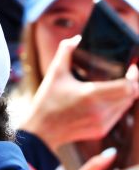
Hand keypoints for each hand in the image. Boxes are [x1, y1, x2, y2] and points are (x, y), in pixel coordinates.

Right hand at [21, 36, 138, 151]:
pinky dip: (118, 105)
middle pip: (132, 95)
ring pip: (127, 105)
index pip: (128, 86)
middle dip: (133, 83)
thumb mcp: (54, 74)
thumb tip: (76, 38)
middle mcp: (100, 110)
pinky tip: (108, 100)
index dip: (134, 76)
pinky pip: (118, 115)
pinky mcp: (100, 131)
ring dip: (126, 94)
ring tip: (118, 85)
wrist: (40, 131)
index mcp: (91, 94)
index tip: (131, 67)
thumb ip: (65, 52)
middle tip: (128, 74)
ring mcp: (102, 122)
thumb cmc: (46, 102)